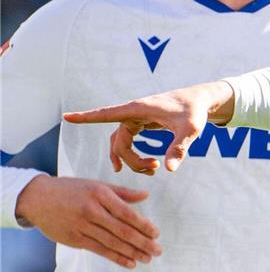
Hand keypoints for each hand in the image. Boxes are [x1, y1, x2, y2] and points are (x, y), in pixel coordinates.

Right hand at [16, 175, 161, 268]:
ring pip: (112, 243)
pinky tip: (129, 262)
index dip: (143, 225)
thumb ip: (122, 192)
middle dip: (142, 242)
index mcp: (100, 194)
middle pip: (122, 230)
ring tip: (147, 259)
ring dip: (132, 253)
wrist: (38, 198)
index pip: (127, 213)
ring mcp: (81, 226)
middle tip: (157, 251)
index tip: (157, 234)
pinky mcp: (74, 239)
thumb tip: (146, 196)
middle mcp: (91, 210)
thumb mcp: (97, 185)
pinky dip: (115, 257)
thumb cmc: (72, 189)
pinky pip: (99, 250)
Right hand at [63, 81, 234, 173]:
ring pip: (122, 144)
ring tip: (153, 169)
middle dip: (132, 160)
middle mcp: (133, 112)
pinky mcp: (141, 123)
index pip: (107, 113)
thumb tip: (169, 170)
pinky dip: (132, 155)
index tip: (67, 117)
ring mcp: (135, 118)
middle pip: (118, 142)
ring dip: (132, 159)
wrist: (201, 101)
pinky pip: (127, 141)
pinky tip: (146, 166)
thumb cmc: (195, 111)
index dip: (86, 117)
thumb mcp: (190, 129)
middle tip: (155, 170)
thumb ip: (179, 148)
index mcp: (138, 109)